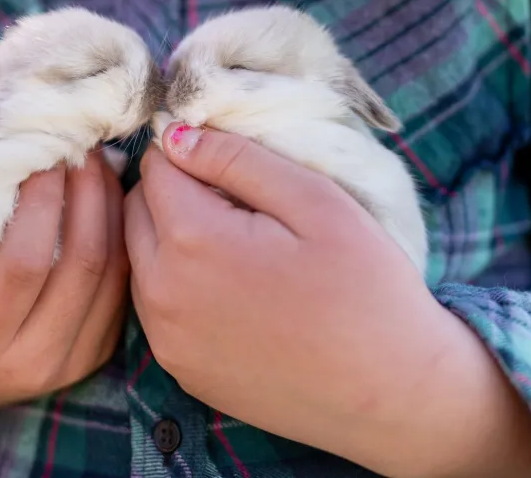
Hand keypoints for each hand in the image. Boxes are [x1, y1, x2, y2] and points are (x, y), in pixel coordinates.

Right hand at [0, 145, 128, 426]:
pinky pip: (120, 289)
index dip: (42, 201)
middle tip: (79, 145)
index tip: (42, 153)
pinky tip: (105, 200)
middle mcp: (21, 363)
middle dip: (87, 193)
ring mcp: (62, 364)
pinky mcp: (90, 357)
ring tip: (96, 163)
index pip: (22, 263)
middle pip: (80, 264)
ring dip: (110, 208)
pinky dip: (120, 237)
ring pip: (110, 273)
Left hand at [125, 123, 530, 477]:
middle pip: (136, 210)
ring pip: (140, 258)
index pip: (156, 166)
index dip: (192, 152)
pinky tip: (238, 293)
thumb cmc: (367, 289)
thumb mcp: (315, 200)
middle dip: (174, 192)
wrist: (393, 396)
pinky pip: (157, 308)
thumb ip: (236, 158)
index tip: (232, 163)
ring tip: (240, 246)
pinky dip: (180, 286)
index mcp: (192, 241)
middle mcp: (162, 295)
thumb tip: (175, 135)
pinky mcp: (181, 371)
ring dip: (171, 239)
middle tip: (239, 202)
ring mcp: (167, 341)